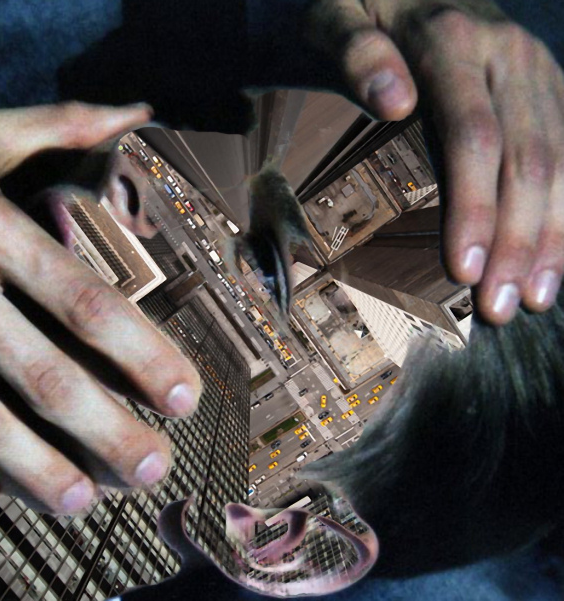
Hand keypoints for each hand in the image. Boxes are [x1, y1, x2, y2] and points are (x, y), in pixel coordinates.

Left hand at [304, 0, 563, 324]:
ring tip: (532, 296)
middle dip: (515, 239)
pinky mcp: (545, 88)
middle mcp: (508, 56)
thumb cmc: (358, 9)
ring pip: (560, 159)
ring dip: (550, 235)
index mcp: (453, 40)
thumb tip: (393, 100)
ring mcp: (535, 71)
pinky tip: (556, 253)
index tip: (461, 268)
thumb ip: (355, 53)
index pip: (472, 136)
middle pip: (526, 157)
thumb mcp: (335, 17)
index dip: (472, 206)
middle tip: (497, 306)